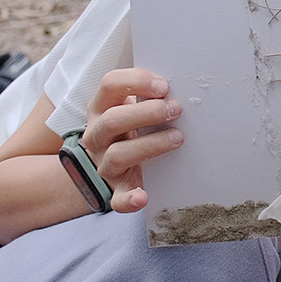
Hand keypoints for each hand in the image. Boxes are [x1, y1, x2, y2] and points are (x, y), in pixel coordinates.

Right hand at [84, 69, 182, 212]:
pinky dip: (129, 200)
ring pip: (118, 154)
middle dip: (147, 112)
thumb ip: (148, 93)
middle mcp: (97, 135)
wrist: (110, 162)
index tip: (163, 86)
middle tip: (175, 109)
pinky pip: (117, 198)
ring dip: (150, 145)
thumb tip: (183, 81)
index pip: (108, 86)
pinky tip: (142, 198)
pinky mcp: (115, 188)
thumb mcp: (130, 104)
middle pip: (112, 121)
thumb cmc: (131, 125)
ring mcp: (104, 163)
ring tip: (178, 138)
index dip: (135, 81)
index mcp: (101, 108)